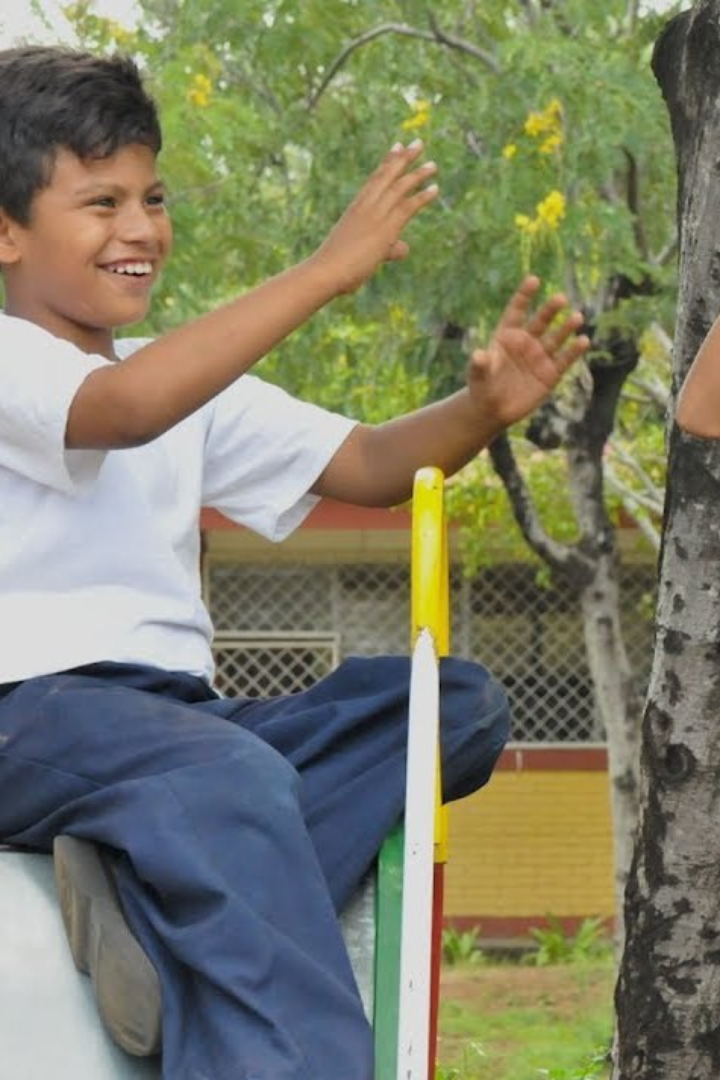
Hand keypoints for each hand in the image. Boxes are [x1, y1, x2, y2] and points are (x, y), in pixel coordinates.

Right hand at [311, 140, 437, 295]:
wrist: (326, 271)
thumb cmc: (338, 267)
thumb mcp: (363, 253)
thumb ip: (387, 249)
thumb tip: (402, 249)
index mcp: (356, 208)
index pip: (375, 179)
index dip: (388, 162)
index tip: (397, 146)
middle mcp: (366, 206)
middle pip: (388, 175)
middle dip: (404, 158)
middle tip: (418, 143)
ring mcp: (376, 215)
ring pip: (400, 188)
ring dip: (418, 175)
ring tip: (433, 165)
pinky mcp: (386, 228)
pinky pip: (408, 207)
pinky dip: (422, 197)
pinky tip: (435, 188)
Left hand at [467, 276, 589, 428]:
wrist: (492, 410)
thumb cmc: (481, 387)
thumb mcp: (477, 376)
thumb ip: (479, 365)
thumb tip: (478, 355)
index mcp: (506, 335)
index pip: (516, 311)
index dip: (524, 295)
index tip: (533, 280)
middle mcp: (526, 342)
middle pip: (540, 321)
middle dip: (550, 310)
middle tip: (560, 298)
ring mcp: (539, 357)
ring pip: (556, 338)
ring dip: (567, 328)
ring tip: (577, 317)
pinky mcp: (550, 374)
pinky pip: (564, 360)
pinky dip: (574, 351)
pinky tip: (583, 341)